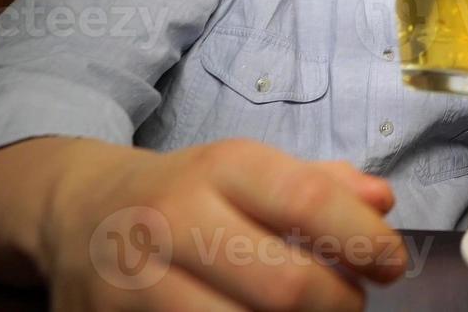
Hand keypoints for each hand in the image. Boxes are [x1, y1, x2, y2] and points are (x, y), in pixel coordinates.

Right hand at [42, 139, 402, 311]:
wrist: (78, 212)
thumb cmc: (186, 195)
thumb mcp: (247, 172)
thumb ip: (318, 185)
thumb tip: (381, 202)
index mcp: (219, 169)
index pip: (308, 202)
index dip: (365, 241)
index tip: (390, 263)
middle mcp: (175, 220)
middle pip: (285, 286)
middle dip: (338, 304)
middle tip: (349, 302)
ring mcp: (138, 282)